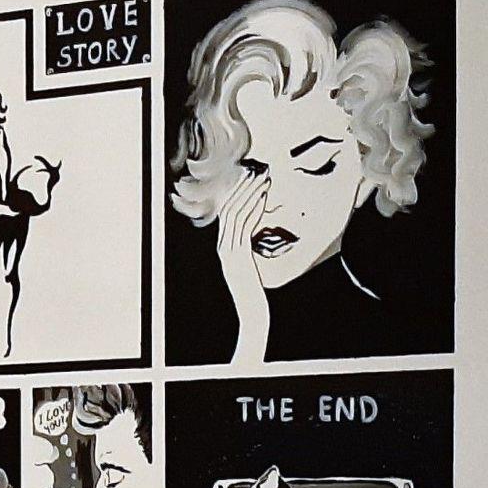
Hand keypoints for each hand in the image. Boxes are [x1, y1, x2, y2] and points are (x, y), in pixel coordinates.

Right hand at [215, 169, 271, 365]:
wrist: (253, 315)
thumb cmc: (255, 296)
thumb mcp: (252, 271)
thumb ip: (250, 254)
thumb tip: (257, 241)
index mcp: (225, 249)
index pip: (229, 215)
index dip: (239, 196)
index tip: (252, 181)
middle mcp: (223, 248)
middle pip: (230, 209)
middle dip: (244, 189)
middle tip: (258, 172)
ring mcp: (229, 252)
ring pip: (236, 213)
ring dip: (250, 193)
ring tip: (263, 178)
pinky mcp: (238, 256)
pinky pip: (244, 226)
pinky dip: (253, 208)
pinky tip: (263, 197)